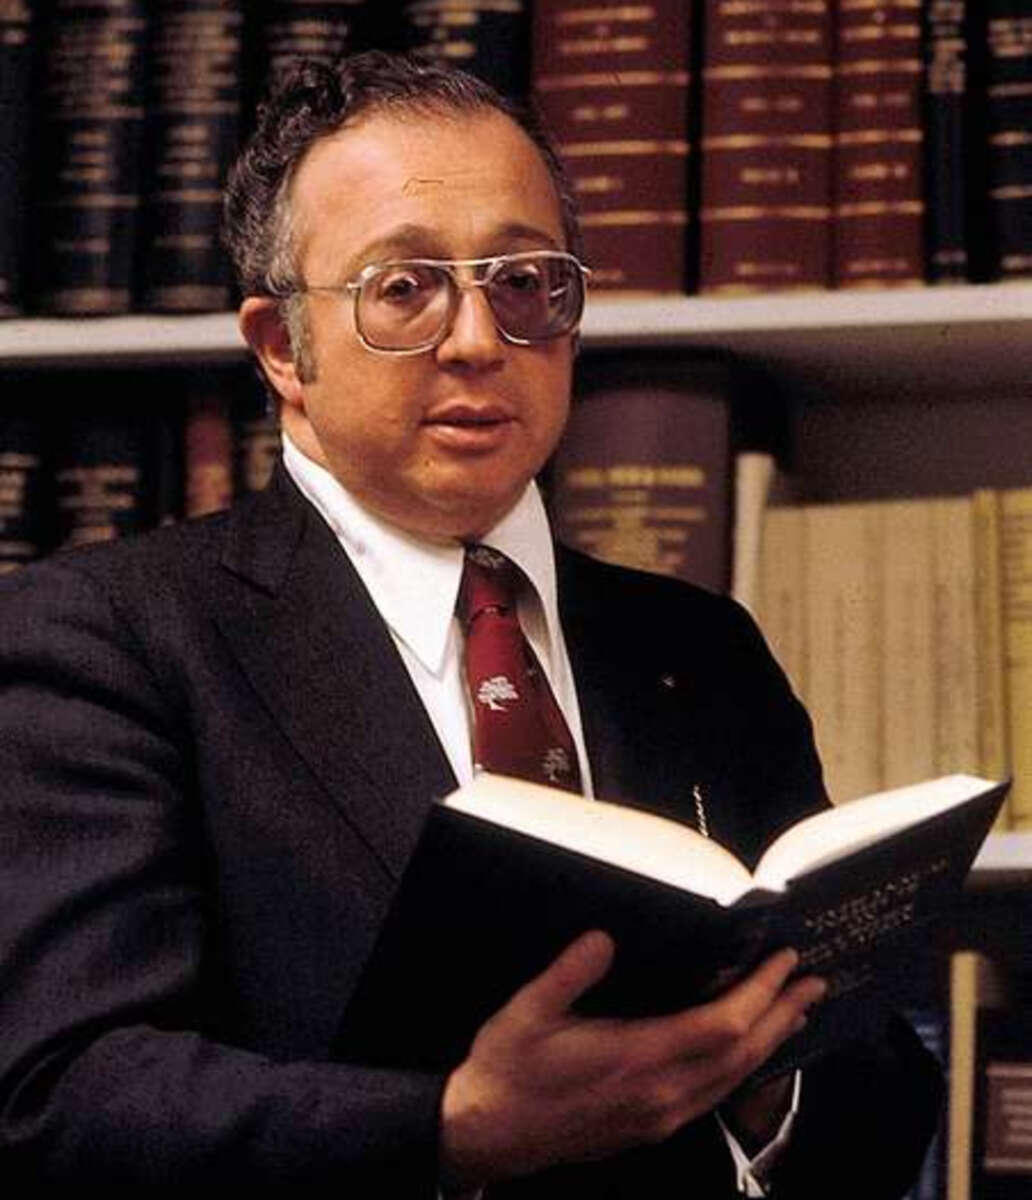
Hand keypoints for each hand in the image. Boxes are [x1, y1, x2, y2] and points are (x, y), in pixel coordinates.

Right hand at [439, 931, 825, 1189]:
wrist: (489, 1133)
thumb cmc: (509, 1069)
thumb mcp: (528, 1010)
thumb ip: (570, 972)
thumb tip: (604, 938)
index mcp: (635, 1059)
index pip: (720, 1026)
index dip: (759, 993)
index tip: (783, 963)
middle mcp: (659, 1094)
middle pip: (741, 1054)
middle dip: (781, 1015)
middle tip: (812, 982)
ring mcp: (659, 1115)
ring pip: (733, 1079)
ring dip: (769, 1042)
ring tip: (794, 1012)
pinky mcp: (651, 1126)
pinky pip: (714, 1094)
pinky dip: (742, 1066)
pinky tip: (745, 1051)